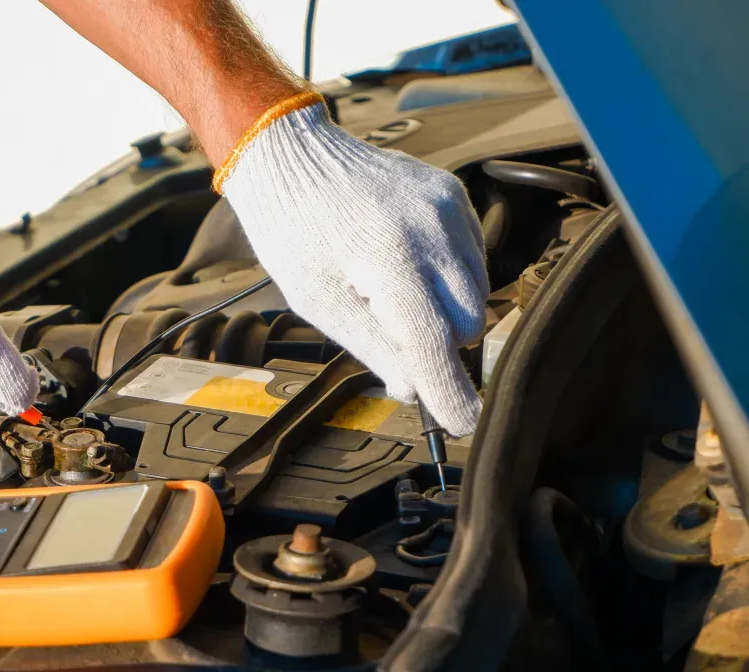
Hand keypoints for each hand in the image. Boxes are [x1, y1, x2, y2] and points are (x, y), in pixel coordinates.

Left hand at [221, 100, 487, 435]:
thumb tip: (414, 389)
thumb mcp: (318, 301)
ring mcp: (449, 207)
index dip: (448, 389)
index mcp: (388, 256)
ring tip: (383, 283)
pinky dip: (445, 277)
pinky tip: (400, 261)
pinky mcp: (455, 196)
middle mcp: (431, 227)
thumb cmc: (292, 230)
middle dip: (435, 341)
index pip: (433, 341)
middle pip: (466, 323)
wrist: (291, 155)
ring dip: (442, 309)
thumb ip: (372, 346)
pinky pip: (471, 260)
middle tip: (382, 322)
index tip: (462, 422)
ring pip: (475, 293)